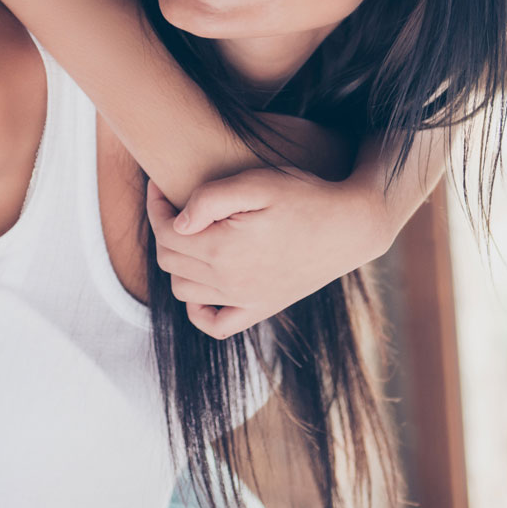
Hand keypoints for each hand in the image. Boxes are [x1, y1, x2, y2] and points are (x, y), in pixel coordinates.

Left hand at [145, 168, 395, 340]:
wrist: (350, 227)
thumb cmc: (305, 196)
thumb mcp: (257, 182)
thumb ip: (210, 198)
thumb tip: (178, 222)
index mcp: (222, 249)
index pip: (165, 234)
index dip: (156, 206)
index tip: (160, 186)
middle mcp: (229, 282)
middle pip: (169, 261)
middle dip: (163, 230)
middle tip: (174, 205)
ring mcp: (244, 300)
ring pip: (183, 290)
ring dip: (176, 262)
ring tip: (190, 235)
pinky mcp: (260, 308)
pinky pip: (215, 325)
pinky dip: (198, 309)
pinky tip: (202, 285)